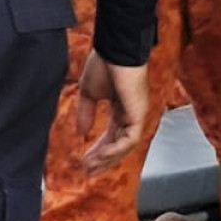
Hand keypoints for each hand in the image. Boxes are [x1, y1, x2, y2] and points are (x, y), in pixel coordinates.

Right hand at [72, 51, 149, 175]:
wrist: (114, 50)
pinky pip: (129, 139)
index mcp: (120, 109)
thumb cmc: (103, 65)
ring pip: (124, 146)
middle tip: (87, 170)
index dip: (98, 150)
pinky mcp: (139, 114)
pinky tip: (101, 155)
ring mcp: (137, 115)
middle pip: (118, 145)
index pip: (111, 136)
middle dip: (102, 159)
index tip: (84, 161)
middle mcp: (131, 115)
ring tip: (91, 165)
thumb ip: (86, 113)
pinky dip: (115, 149)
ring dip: (107, 157)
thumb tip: (81, 132)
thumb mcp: (89, 93)